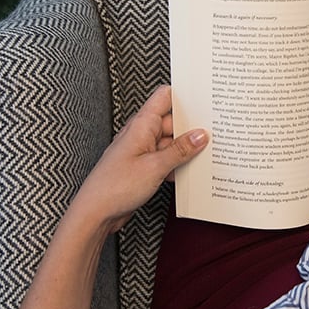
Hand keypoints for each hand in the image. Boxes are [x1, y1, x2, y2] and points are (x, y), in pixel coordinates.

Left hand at [66, 85, 207, 235]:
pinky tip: (187, 173)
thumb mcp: (155, 166)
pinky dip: (177, 164)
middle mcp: (141, 134)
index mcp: (142, 124)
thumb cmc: (115, 186)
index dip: (184, 96)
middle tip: (213, 135)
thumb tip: (200, 135)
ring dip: (185, 149)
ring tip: (204, 155)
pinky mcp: (143, 167)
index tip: (205, 101)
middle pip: (172, 122)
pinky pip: (165, 159)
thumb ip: (180, 150)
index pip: (164, 97)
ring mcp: (142, 151)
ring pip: (170, 142)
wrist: (95, 213)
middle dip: (191, 128)